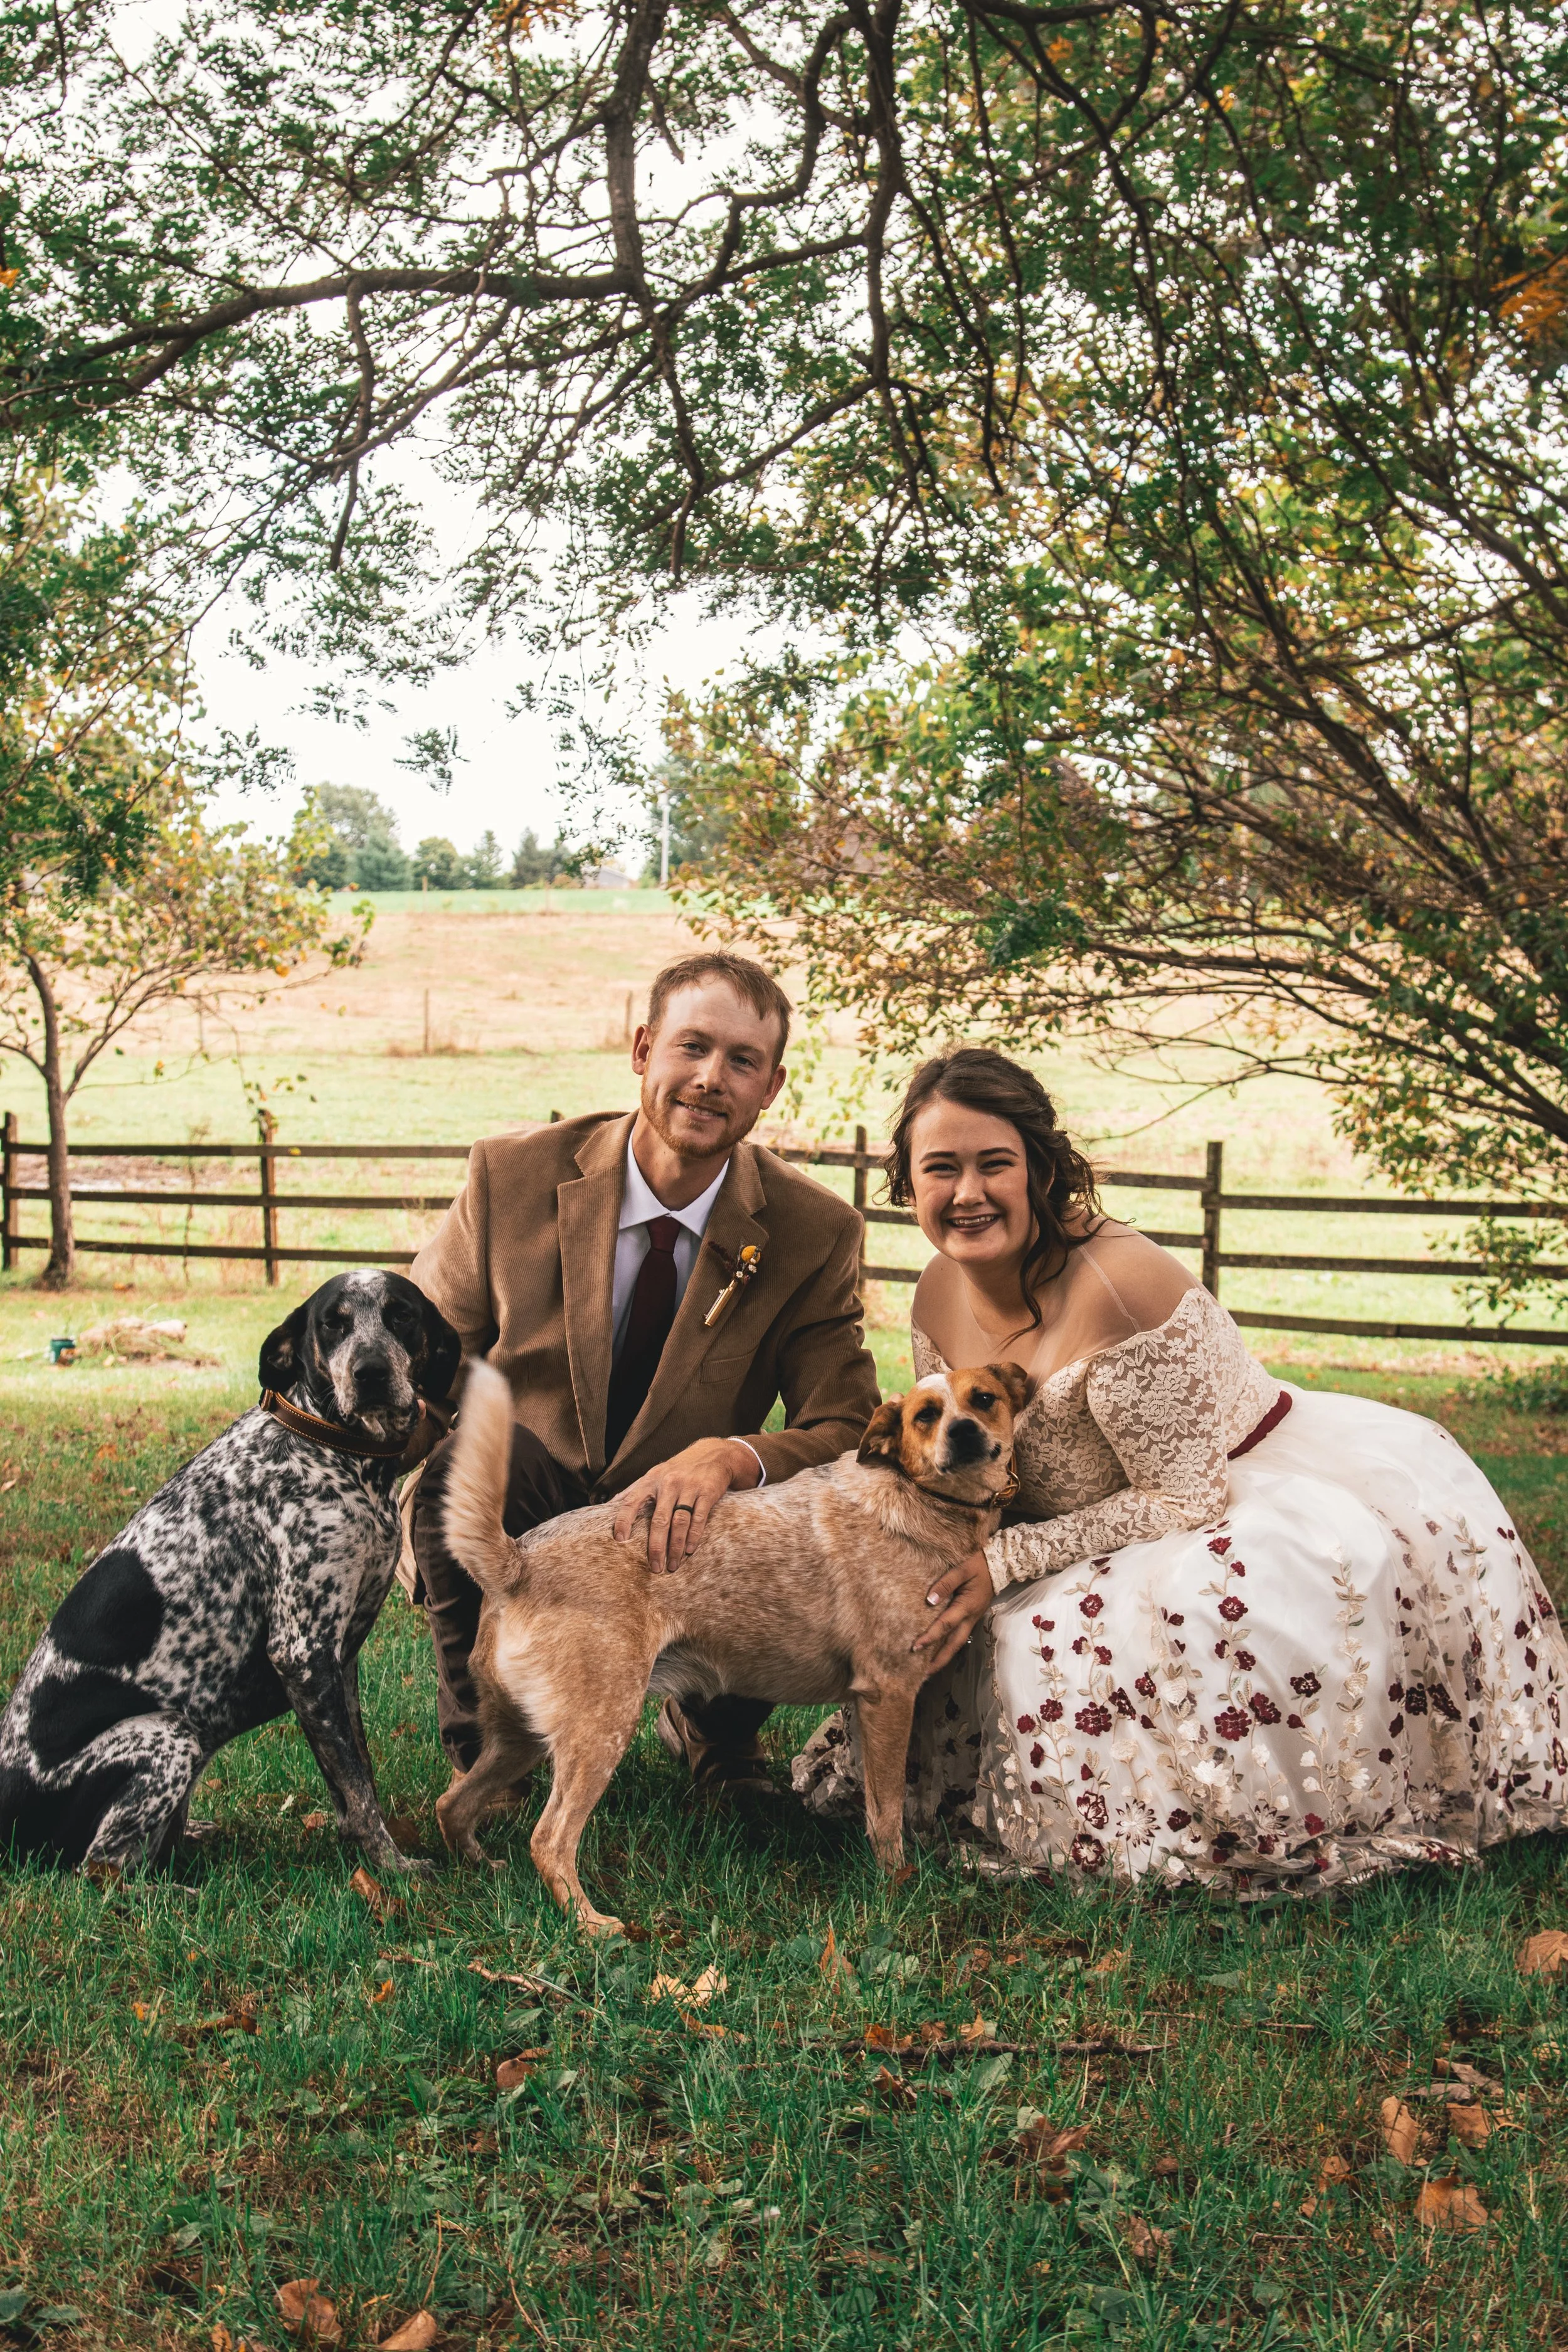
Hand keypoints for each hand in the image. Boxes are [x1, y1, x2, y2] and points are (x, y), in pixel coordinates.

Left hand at [612, 1437, 762, 1573]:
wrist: (713, 1454)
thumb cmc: (678, 1469)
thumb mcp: (654, 1473)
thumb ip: (634, 1490)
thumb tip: (609, 1506)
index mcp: (651, 1480)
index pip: (632, 1502)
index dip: (624, 1521)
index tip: (620, 1541)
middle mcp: (668, 1483)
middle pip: (659, 1520)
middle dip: (656, 1547)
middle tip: (655, 1567)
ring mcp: (689, 1487)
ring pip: (679, 1523)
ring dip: (675, 1547)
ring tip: (673, 1565)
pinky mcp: (707, 1492)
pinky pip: (698, 1519)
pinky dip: (694, 1537)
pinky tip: (689, 1550)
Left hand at [912, 1547, 993, 1675]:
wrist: (998, 1566)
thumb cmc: (977, 1565)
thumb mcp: (961, 1569)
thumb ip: (945, 1583)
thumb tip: (929, 1600)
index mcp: (967, 1606)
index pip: (945, 1625)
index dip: (930, 1637)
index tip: (915, 1646)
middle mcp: (970, 1618)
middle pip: (954, 1644)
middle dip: (938, 1660)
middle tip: (922, 1673)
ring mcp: (972, 1620)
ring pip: (957, 1643)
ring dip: (944, 1657)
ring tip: (928, 1669)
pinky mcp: (972, 1618)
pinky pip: (959, 1637)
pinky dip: (949, 1647)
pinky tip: (939, 1651)